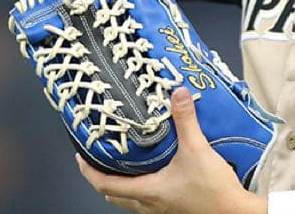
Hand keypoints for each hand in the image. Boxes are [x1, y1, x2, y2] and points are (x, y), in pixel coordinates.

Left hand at [77, 87, 266, 213]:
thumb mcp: (197, 149)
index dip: (88, 171)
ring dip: (122, 184)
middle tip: (96, 160)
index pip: (105, 184)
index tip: (80, 157)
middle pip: (114, 195)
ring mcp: (163, 210)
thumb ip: (185, 120)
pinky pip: (148, 201)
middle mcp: (151, 205)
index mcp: (148, 192)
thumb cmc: (214, 191)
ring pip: (131, 201)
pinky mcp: (175, 209)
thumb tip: (177, 94)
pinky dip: (141, 188)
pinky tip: (153, 173)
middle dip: (102, 178)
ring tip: (121, 164)